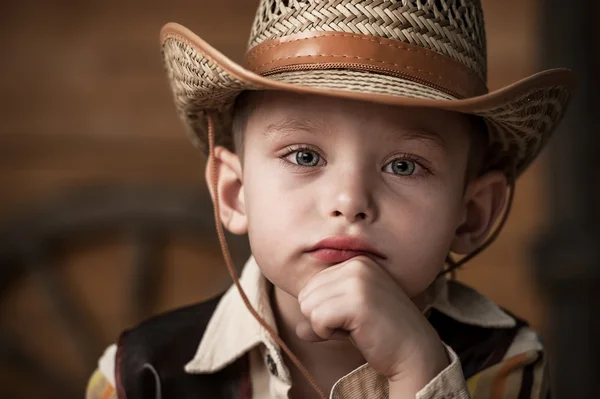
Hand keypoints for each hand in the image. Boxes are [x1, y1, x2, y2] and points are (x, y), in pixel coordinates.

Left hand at [297, 256, 448, 394]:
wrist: (414, 351)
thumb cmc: (382, 334)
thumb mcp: (350, 316)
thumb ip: (323, 316)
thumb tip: (299, 330)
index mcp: (356, 262)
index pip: (312, 284)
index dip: (326, 309)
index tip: (353, 316)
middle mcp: (357, 265)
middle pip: (306, 294)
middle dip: (322, 317)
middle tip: (353, 325)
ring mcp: (358, 280)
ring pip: (308, 306)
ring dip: (325, 326)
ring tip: (355, 328)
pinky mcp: (358, 300)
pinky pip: (317, 319)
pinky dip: (328, 334)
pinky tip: (354, 333)